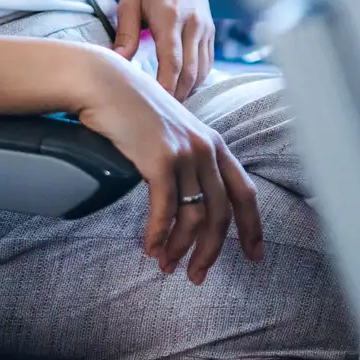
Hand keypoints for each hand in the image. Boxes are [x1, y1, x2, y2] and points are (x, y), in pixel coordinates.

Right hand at [74, 49, 262, 282]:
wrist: (104, 83)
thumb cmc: (132, 109)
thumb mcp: (172, 131)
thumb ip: (187, 157)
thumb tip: (190, 197)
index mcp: (214, 143)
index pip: (245, 192)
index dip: (252, 228)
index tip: (254, 256)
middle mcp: (206, 148)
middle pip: (221, 214)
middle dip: (210, 251)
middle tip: (197, 276)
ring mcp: (185, 153)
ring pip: (193, 217)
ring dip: (179, 248)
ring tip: (166, 265)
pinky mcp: (160, 160)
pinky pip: (165, 211)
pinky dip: (158, 235)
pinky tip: (150, 248)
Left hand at [112, 0, 212, 99]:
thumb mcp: (130, 0)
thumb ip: (126, 32)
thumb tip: (120, 62)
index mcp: (171, 17)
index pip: (172, 61)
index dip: (166, 88)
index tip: (155, 107)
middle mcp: (193, 25)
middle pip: (190, 72)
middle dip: (177, 97)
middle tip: (159, 117)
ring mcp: (206, 29)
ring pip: (202, 71)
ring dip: (187, 91)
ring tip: (169, 107)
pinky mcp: (211, 31)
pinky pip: (207, 64)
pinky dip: (196, 80)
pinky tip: (181, 88)